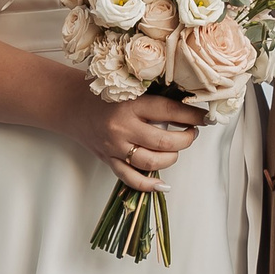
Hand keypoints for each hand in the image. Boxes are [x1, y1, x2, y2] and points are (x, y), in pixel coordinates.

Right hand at [62, 86, 205, 191]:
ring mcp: (115, 147)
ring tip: (177, 149)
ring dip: (172, 158)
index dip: (192, 116)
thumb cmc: (101, 93)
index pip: (170, 111)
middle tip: (191, 133)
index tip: (205, 118)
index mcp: (130, 104)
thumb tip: (187, 108)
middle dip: (186, 139)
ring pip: (152, 162)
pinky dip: (149, 184)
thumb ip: (152, 98)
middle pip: (165, 141)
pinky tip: (163, 185)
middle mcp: (123, 127)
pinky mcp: (108, 160)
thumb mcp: (128, 88)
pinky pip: (131, 178)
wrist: (69, 105)